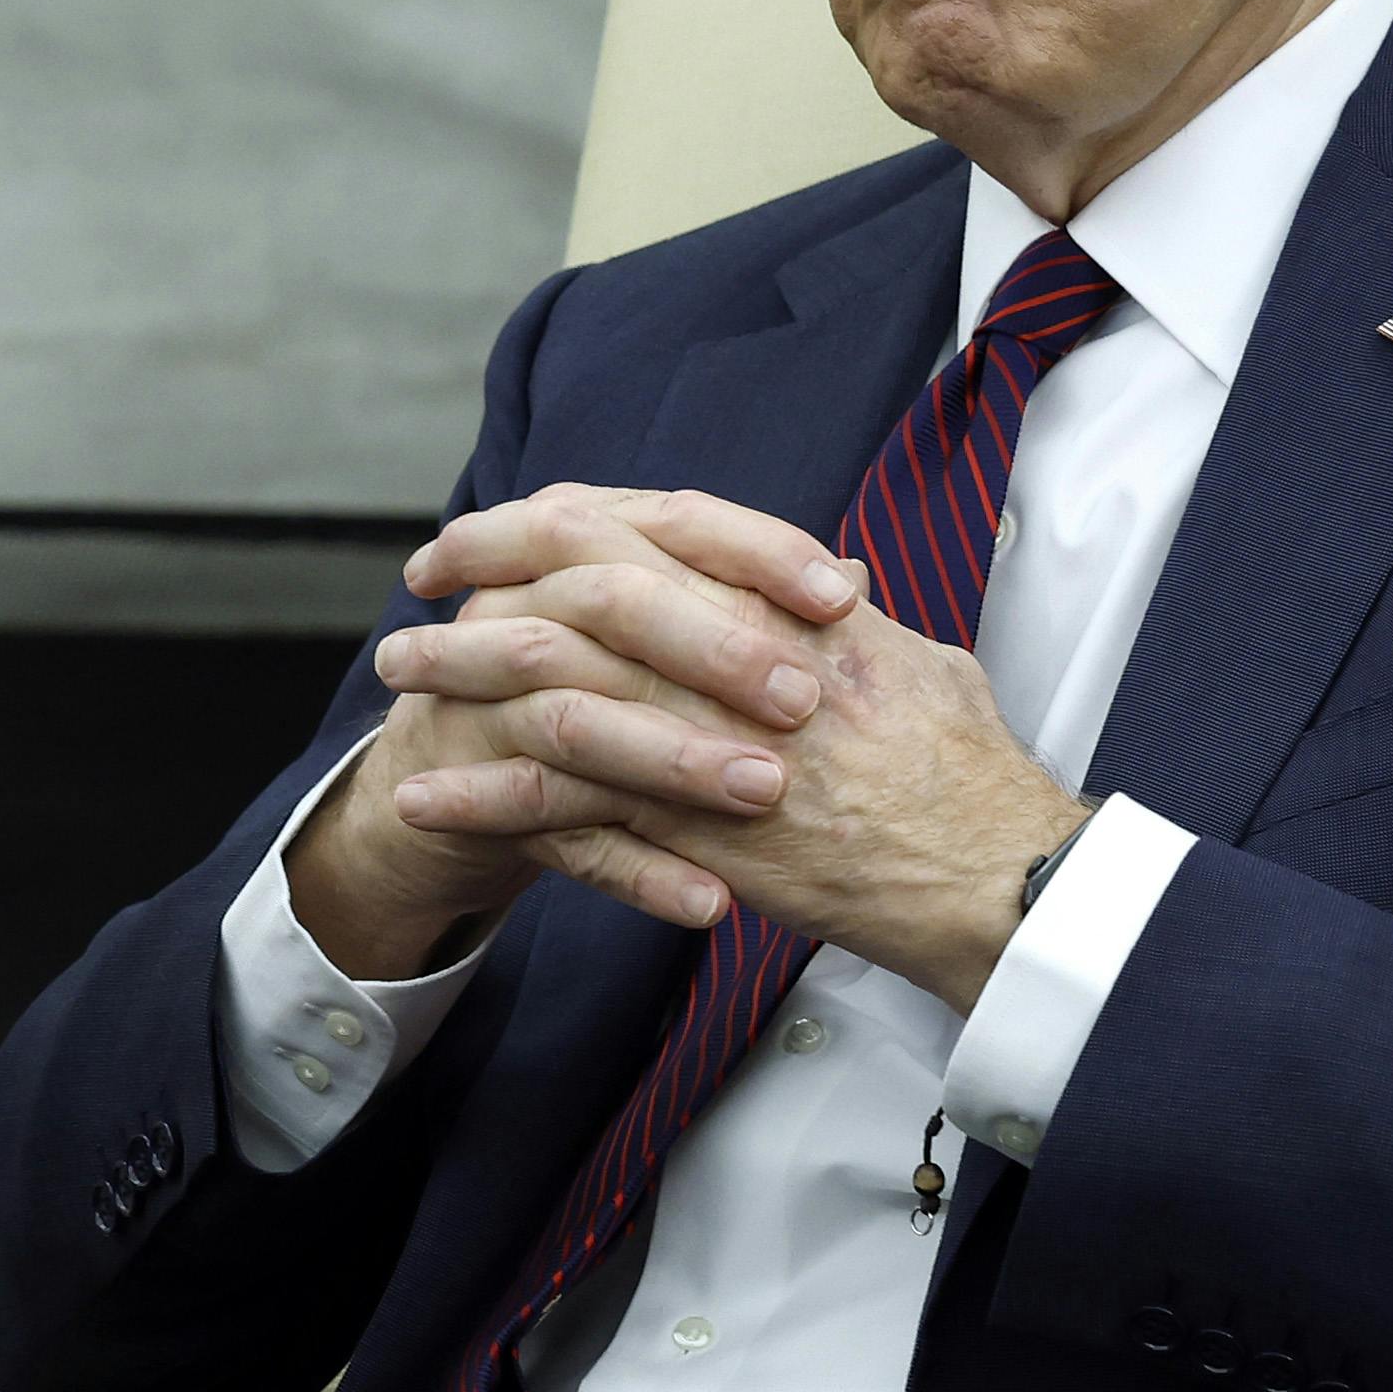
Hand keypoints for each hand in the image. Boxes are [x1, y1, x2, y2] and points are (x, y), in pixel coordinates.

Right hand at [282, 487, 861, 978]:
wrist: (434, 787)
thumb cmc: (572, 690)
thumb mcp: (649, 635)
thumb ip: (741, 603)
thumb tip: (857, 579)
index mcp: (578, 548)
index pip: (673, 522)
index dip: (760, 553)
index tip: (842, 600)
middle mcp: (522, 606)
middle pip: (613, 602)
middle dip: (713, 649)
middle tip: (803, 702)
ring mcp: (485, 701)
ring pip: (577, 719)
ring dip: (672, 759)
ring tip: (763, 795)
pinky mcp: (470, 793)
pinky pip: (554, 831)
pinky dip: (633, 870)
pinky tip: (707, 902)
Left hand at [386, 487, 1086, 1010]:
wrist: (996, 873)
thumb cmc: (972, 775)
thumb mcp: (918, 664)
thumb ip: (857, 622)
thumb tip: (830, 587)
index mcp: (789, 602)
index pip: (650, 526)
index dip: (559, 518)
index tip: (499, 524)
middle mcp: (741, 654)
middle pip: (578, 585)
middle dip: (483, 578)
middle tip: (418, 584)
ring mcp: (709, 739)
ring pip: (552, 685)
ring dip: (461, 679)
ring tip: (396, 678)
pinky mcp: (690, 830)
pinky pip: (564, 804)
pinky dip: (485, 797)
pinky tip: (424, 797)